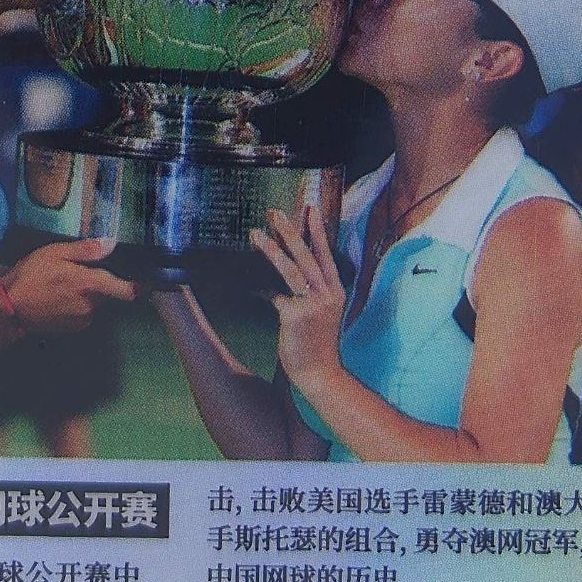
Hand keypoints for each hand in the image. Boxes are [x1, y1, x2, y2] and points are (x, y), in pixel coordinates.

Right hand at [0, 237, 137, 333]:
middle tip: (76, 273)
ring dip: (86, 295)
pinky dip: (76, 306)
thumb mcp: (55, 253)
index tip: (147, 284)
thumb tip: (112, 244)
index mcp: (89, 285)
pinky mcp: (72, 329)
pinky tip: (57, 298)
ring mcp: (82, 319)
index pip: (126, 290)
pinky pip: (83, 313)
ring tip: (61, 285)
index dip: (139, 287)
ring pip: (94, 303)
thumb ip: (86, 250)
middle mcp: (91, 305)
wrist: (8, 309)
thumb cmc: (30, 276)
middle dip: (99, 284)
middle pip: (107, 293)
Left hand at [251, 206, 345, 389]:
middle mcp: (328, 294)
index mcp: (336, 290)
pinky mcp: (296, 315)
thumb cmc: (315, 342)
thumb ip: (311, 291)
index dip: (318, 231)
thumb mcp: (321, 312)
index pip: (326, 254)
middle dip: (291, 232)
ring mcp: (313, 304)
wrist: (318, 373)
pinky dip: (259, 286)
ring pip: (292, 270)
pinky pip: (274, 294)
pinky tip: (245, 278)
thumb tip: (287, 270)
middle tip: (275, 213)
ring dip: (272, 250)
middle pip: (308, 256)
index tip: (311, 209)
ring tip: (255, 234)